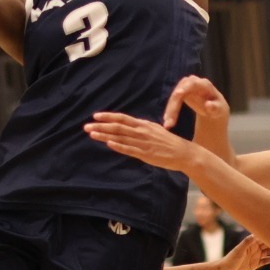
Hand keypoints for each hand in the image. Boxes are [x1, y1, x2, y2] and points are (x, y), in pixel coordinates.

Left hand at [85, 111, 199, 172]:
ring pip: (121, 137)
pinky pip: (129, 149)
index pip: (123, 118)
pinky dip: (118, 146)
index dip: (108, 117)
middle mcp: (142, 131)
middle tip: (86, 126)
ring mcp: (143, 142)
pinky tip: (109, 143)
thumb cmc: (168, 143)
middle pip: (118, 126)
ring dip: (105, 135)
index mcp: (143, 125)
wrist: (183, 152)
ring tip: (92, 134)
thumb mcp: (154, 131)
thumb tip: (127, 129)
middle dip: (101, 126)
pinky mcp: (146, 153)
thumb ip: (140, 130)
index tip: (95, 116)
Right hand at [163, 75, 229, 128]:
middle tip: (169, 120)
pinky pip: (172, 102)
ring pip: (173, 97)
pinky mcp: (179, 92)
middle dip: (173, 105)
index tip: (177, 94)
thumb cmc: (217, 107)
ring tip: (167, 125)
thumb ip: (215, 107)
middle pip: (179, 92)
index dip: (185, 87)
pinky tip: (167, 122)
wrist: (213, 107)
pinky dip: (170, 111)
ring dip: (170, 110)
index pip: (192, 83)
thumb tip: (208, 105)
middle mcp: (192, 82)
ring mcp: (184, 86)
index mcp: (204, 84)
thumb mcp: (218, 109)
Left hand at [217, 235, 269, 269]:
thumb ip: (246, 243)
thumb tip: (255, 234)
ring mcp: (255, 256)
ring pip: (268, 251)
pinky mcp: (255, 264)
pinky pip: (266, 260)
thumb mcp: (238, 251)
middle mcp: (254, 248)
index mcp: (250, 243)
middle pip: (267, 243)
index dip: (269, 233)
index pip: (262, 236)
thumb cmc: (230, 260)